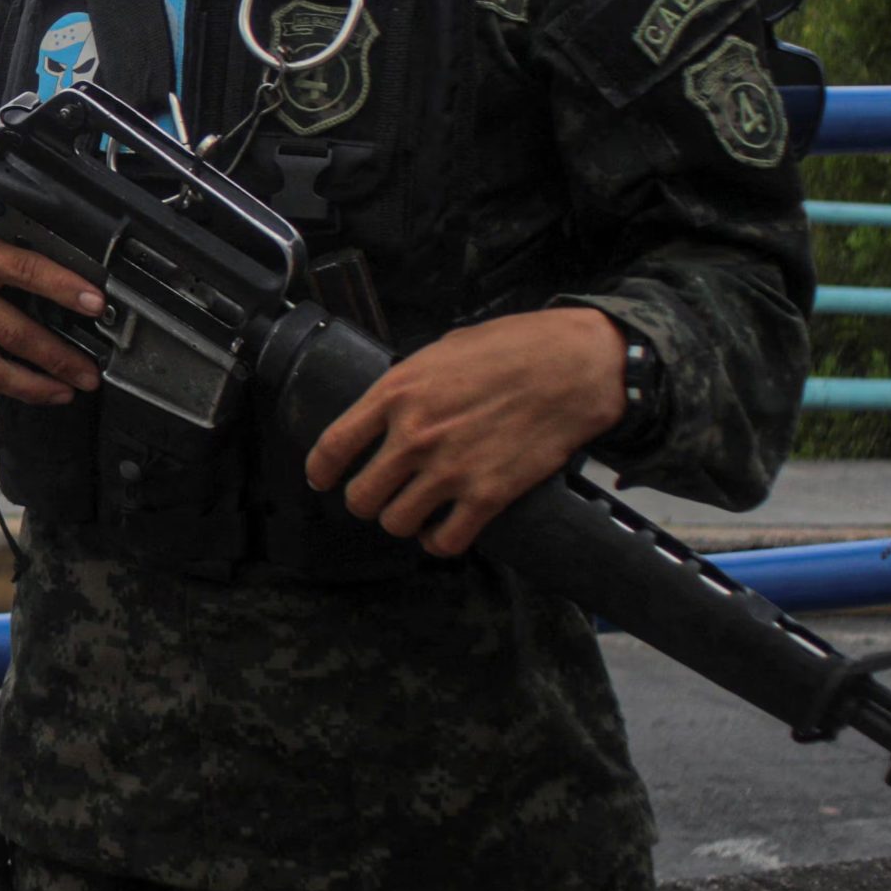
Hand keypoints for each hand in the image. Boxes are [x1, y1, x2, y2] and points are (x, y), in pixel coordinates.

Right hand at [0, 193, 105, 405]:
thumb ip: (1, 233)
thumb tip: (56, 253)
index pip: (27, 271)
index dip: (66, 290)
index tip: (96, 305)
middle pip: (15, 334)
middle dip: (61, 360)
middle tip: (89, 374)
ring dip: (32, 387)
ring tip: (61, 392)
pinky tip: (16, 384)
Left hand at [302, 309, 627, 556]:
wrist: (570, 367)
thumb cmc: (510, 348)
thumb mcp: (441, 351)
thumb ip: (409, 384)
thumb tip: (391, 408)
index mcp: (397, 393)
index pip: (333, 446)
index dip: (320, 471)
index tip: (321, 480)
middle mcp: (415, 436)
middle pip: (360, 496)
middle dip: (365, 500)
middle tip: (380, 495)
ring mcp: (450, 470)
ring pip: (397, 523)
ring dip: (403, 521)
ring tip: (414, 511)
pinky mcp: (487, 496)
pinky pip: (445, 542)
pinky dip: (440, 542)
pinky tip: (443, 531)